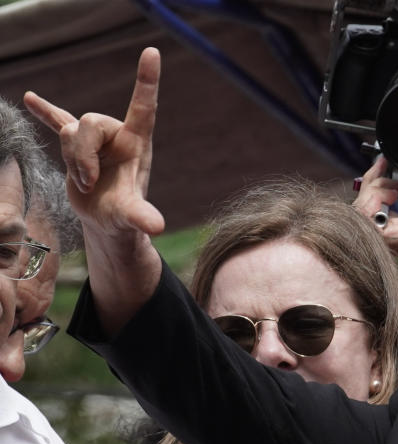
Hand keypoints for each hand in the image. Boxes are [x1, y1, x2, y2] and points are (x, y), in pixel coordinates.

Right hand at [23, 48, 163, 238]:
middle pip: (88, 122)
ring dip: (73, 159)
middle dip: (82, 154)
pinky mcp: (76, 147)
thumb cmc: (123, 217)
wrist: (106, 222)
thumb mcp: (130, 217)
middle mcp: (118, 135)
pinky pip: (58, 121)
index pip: (143, 106)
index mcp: (138, 143)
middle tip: (89, 182)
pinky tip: (31, 98)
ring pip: (70, 130)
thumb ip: (141, 218)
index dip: (146, 80)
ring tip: (85, 182)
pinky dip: (45, 111)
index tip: (152, 52)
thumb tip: (155, 227)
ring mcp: (96, 139)